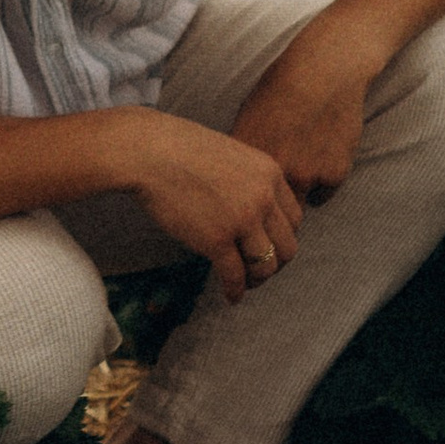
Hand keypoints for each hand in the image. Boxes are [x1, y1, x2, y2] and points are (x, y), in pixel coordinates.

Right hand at [126, 112, 306, 303]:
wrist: (150, 151)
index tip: (269, 245)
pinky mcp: (216, 240)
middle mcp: (264, 198)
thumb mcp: (232, 155)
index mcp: (270, 174)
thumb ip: (249, 181)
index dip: (283, 237)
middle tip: (259, 269)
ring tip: (245, 283)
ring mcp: (242, 220)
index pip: (295, 218)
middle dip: (275, 262)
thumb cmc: (180, 148)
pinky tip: (230, 295)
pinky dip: (235, 291)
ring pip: (266, 265)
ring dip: (257, 279)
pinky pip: (235, 276)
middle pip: (287, 246)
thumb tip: (251, 210)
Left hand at [232, 28, 374, 202]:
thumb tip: (232, 178)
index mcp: (247, 158)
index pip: (238, 201)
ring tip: (299, 173)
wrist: (325, 70)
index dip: (242, 206)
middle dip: (269, 212)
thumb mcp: (248, 115)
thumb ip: (243, 152)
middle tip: (272, 202)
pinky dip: (323, 183)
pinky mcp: (334, 174)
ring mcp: (305, 175)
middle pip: (267, 213)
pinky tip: (321, 159)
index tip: (244, 207)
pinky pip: (323, 194)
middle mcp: (274, 171)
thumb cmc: (282, 86)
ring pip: (296, 208)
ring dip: (294, 197)